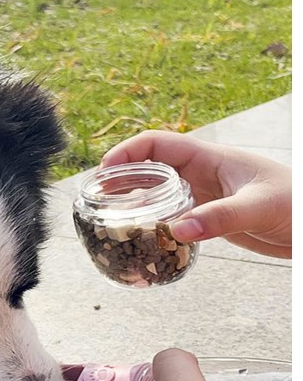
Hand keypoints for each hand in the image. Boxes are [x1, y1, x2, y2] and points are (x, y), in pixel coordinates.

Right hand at [100, 131, 290, 257]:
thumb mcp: (258, 207)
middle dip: (121, 179)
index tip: (105, 171)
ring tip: (109, 218)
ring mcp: (202, 196)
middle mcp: (201, 174)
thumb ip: (220, 217)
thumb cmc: (296, 205)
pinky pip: (170, 215)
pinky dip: (152, 222)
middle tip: (97, 199)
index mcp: (210, 159)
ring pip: (157, 193)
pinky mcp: (207, 217)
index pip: (158, 144)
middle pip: (150, 168)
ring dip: (133, 202)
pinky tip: (141, 237)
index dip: (128, 152)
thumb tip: (178, 230)